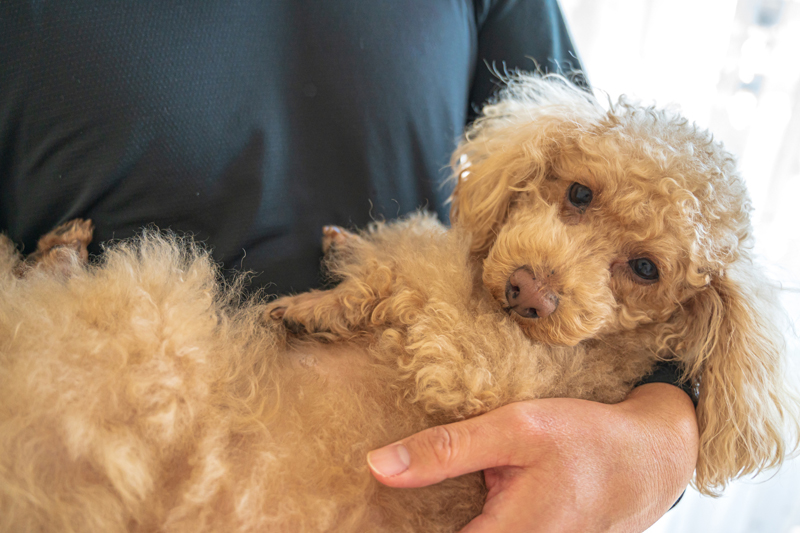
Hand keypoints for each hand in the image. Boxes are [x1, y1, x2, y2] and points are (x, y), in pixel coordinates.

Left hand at [367, 383, 697, 532]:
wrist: (649, 459)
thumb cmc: (587, 440)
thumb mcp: (514, 429)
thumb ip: (446, 450)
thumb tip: (377, 466)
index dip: (391, 527)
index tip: (356, 514)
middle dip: (419, 521)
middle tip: (380, 502)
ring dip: (442, 518)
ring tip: (412, 498)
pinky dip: (463, 518)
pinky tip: (449, 501)